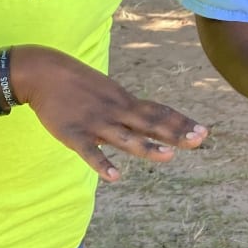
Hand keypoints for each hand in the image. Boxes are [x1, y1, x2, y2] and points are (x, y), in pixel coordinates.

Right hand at [10, 45, 207, 181]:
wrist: (43, 71)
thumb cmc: (77, 83)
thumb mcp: (108, 91)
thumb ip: (127, 108)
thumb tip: (149, 120)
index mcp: (124, 101)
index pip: (158, 112)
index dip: (181, 122)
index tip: (204, 131)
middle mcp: (116, 111)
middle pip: (150, 123)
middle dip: (176, 132)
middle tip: (200, 139)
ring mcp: (96, 123)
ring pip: (125, 137)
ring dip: (146, 147)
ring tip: (168, 156)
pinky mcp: (74, 134)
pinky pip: (90, 151)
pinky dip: (102, 163)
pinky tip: (114, 176)